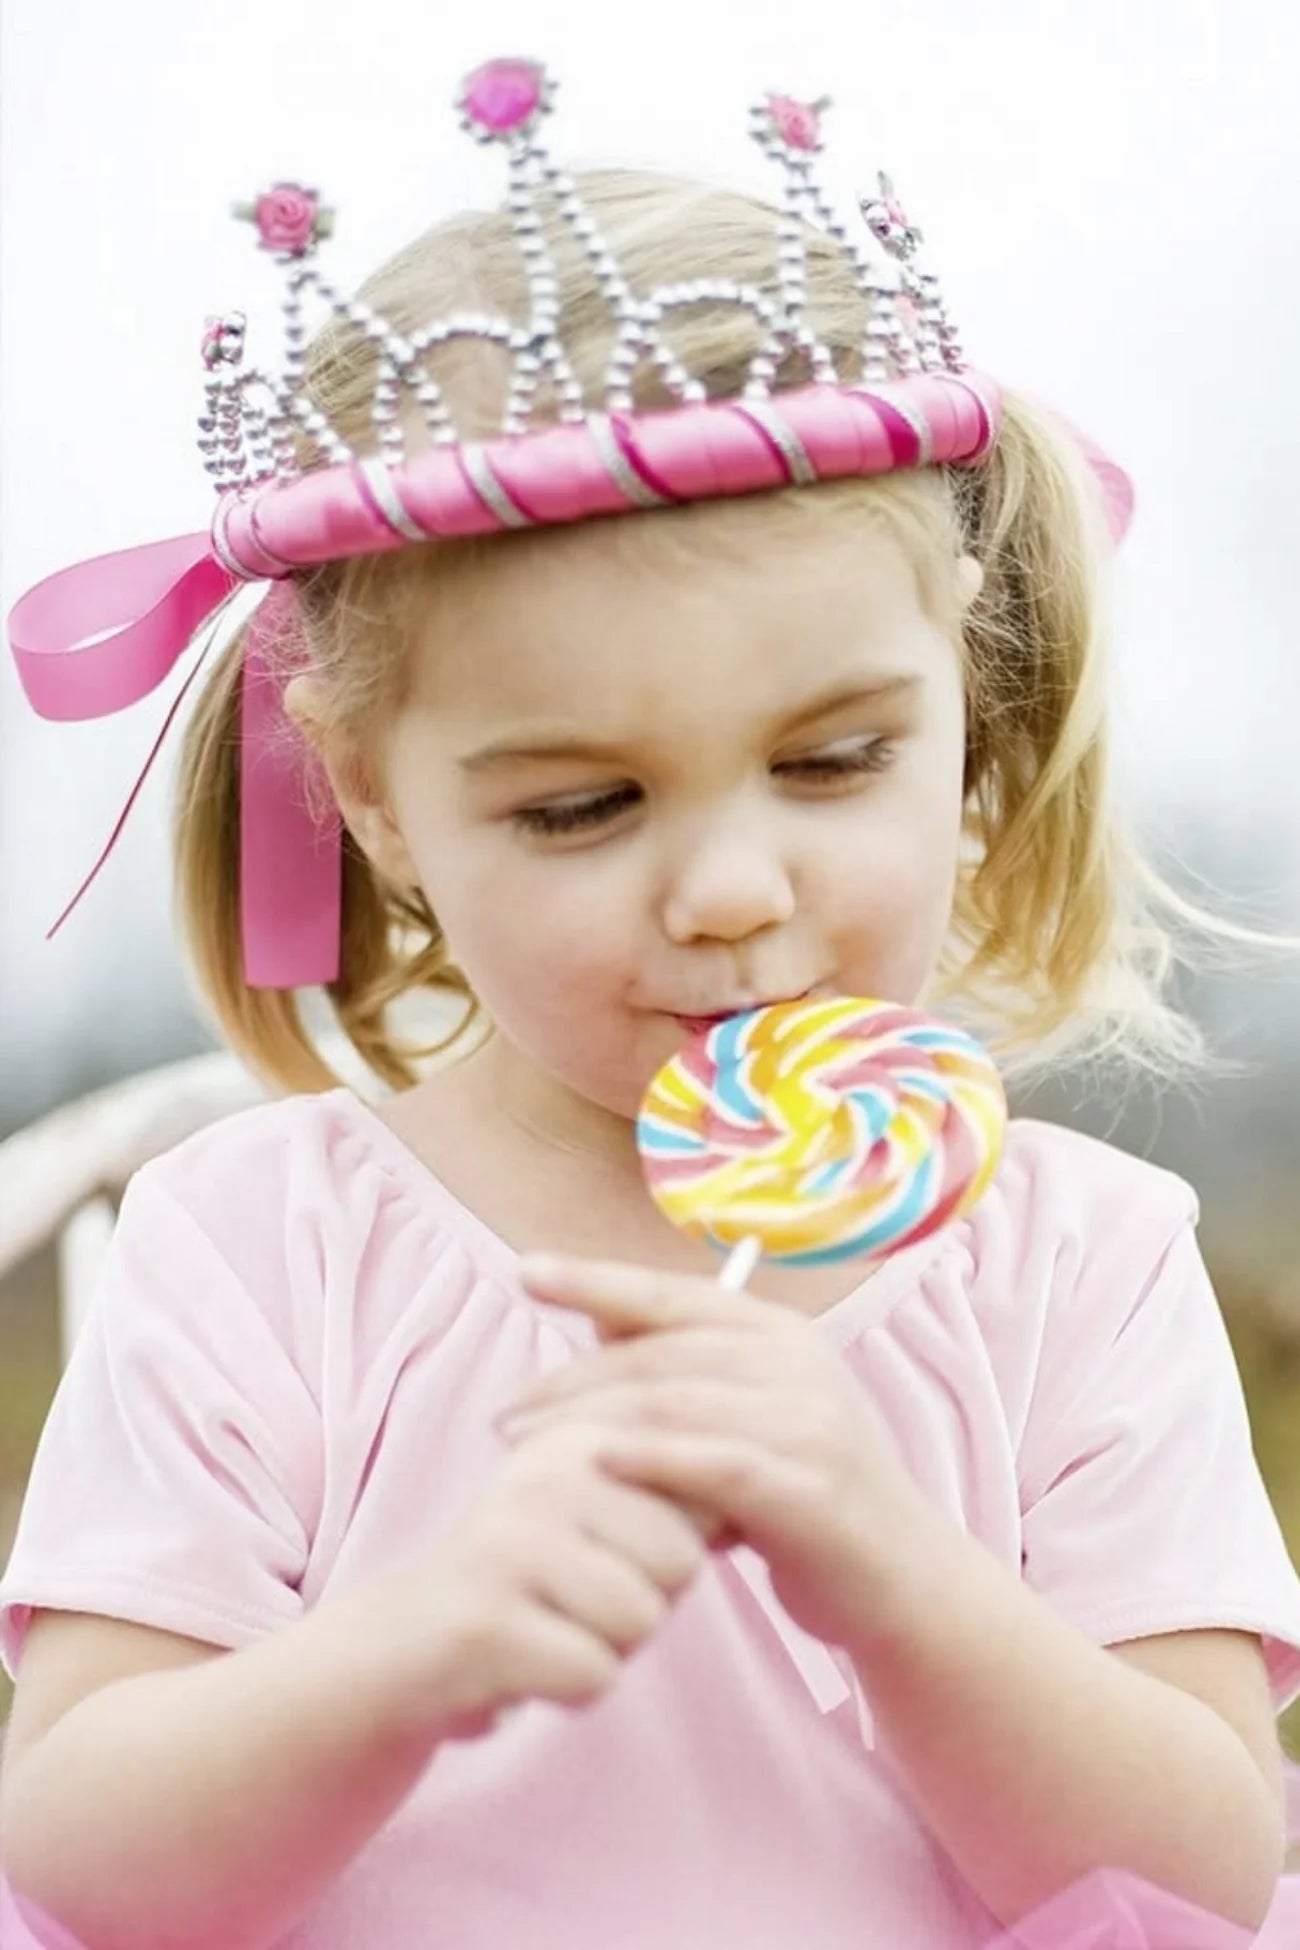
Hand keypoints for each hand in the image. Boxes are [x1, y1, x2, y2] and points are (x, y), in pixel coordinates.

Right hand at [371, 1420, 716, 1743]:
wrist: (400, 1647)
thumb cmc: (527, 1581)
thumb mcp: (598, 1509)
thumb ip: (672, 1489)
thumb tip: (765, 1484)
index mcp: (582, 1436)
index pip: (701, 1498)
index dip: (671, 1551)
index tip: (608, 1554)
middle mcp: (545, 1472)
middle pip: (679, 1565)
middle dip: (643, 1602)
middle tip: (570, 1598)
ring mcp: (511, 1542)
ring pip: (641, 1620)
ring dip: (606, 1646)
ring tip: (548, 1625)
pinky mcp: (485, 1620)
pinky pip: (594, 1673)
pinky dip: (569, 1687)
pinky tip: (523, 1662)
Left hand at [499, 1252, 945, 1650]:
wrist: (903, 1582)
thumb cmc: (804, 1497)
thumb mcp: (748, 1417)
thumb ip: (683, 1371)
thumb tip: (596, 1320)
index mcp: (779, 1332)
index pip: (673, 1291)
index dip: (598, 1277)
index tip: (527, 1269)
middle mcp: (797, 1361)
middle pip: (661, 1351)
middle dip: (572, 1379)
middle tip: (506, 1414)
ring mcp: (808, 1421)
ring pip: (676, 1402)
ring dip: (590, 1420)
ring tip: (524, 1447)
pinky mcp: (810, 1487)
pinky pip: (715, 1463)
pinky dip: (651, 1459)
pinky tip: (597, 1464)